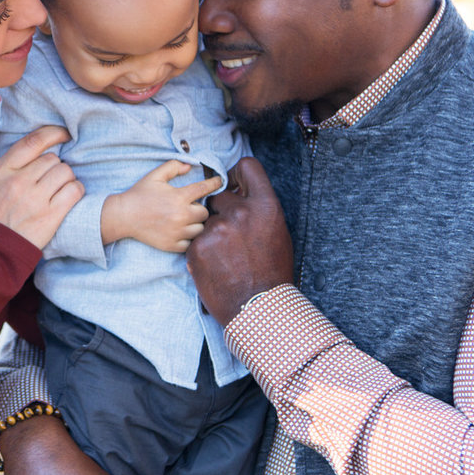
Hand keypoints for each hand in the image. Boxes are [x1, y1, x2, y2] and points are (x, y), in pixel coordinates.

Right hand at [0, 126, 82, 248]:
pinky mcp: (50, 216)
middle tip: (51, 176)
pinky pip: (74, 191)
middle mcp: (19, 181)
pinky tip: (70, 195)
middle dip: (55, 165)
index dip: (53, 133)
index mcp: (2, 170)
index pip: (33, 141)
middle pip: (52, 159)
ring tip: (60, 186)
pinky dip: (76, 190)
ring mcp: (36, 199)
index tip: (63, 133)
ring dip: (66, 177)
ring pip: (65, 172)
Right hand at [102, 160, 220, 251]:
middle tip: (190, 207)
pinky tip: (181, 232)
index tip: (220, 182)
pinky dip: (188, 238)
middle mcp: (181, 215)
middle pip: (205, 213)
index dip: (215, 184)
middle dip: (199, 209)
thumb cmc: (140, 194)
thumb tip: (190, 165)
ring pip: (200, 229)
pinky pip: (190, 243)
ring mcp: (177, 232)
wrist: (123, 216)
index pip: (205, 189)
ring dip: (196, 224)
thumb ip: (173, 167)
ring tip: (186, 220)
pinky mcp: (172, 245)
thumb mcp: (155, 176)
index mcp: (179, 197)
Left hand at [188, 157, 293, 325]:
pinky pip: (195, 239)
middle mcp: (240, 211)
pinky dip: (202, 251)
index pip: (247, 166)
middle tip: (229, 235)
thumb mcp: (277, 233)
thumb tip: (243, 193)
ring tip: (225, 256)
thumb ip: (259, 209)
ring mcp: (216, 228)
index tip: (233, 185)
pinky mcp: (197, 246)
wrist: (257, 307)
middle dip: (221, 210)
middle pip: (219, 195)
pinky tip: (216, 265)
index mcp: (265, 205)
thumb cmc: (271, 272)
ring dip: (211, 233)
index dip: (237, 174)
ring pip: (205, 219)